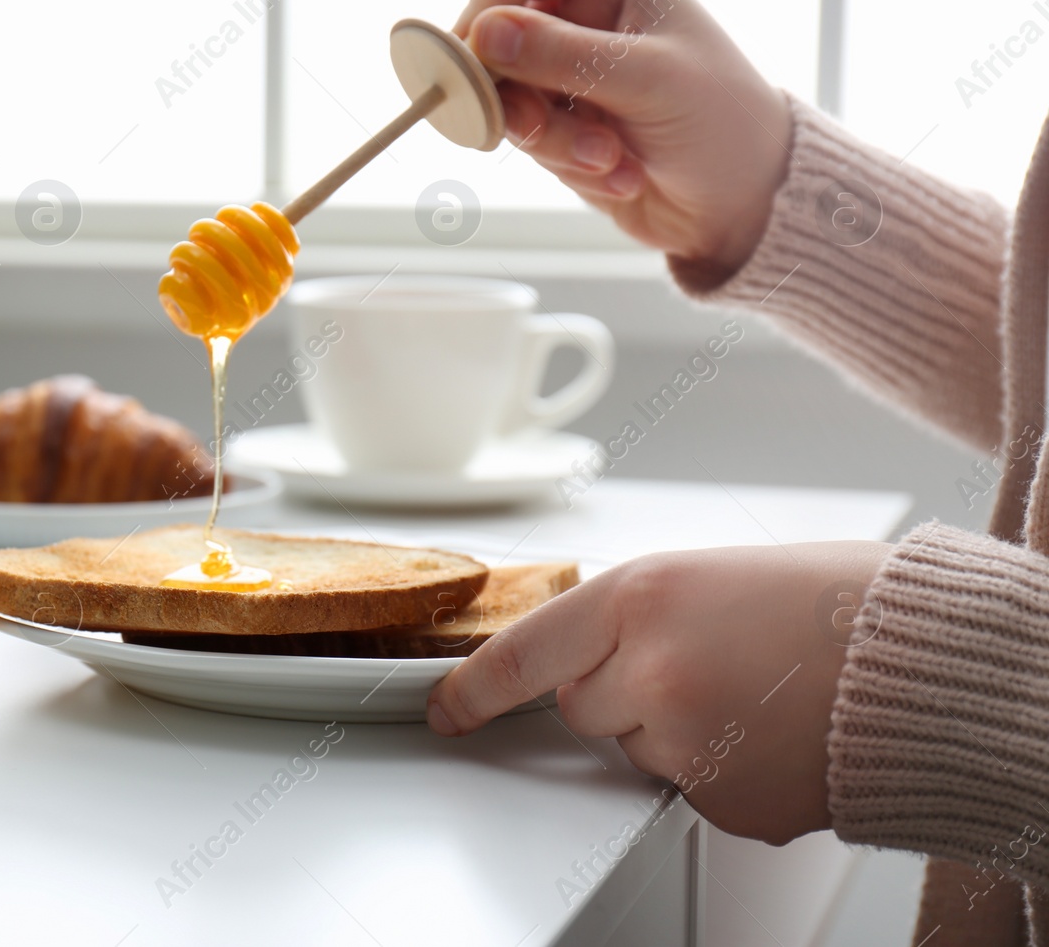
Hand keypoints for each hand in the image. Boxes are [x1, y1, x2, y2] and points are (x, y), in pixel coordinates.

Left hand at [427, 541, 891, 844]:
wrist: (928, 662)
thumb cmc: (836, 601)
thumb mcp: (709, 576)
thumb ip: (634, 615)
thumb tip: (588, 655)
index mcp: (640, 594)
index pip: (523, 652)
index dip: (473, 686)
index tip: (445, 709)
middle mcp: (649, 668)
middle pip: (583, 704)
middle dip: (621, 690)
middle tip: (704, 662)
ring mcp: (685, 741)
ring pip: (637, 749)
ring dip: (675, 731)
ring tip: (755, 694)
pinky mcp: (722, 799)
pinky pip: (689, 789)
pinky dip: (720, 772)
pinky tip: (772, 734)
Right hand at [454, 0, 792, 274]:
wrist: (745, 203)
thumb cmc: (722, 122)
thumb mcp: (647, 80)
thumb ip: (562, 55)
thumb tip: (482, 33)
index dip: (483, 7)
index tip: (472, 60)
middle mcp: (582, 17)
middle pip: (494, 37)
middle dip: (516, 93)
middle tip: (536, 130)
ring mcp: (566, 75)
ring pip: (506, 97)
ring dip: (553, 139)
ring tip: (611, 158)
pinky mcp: (560, 126)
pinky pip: (526, 140)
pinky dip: (567, 162)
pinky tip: (621, 172)